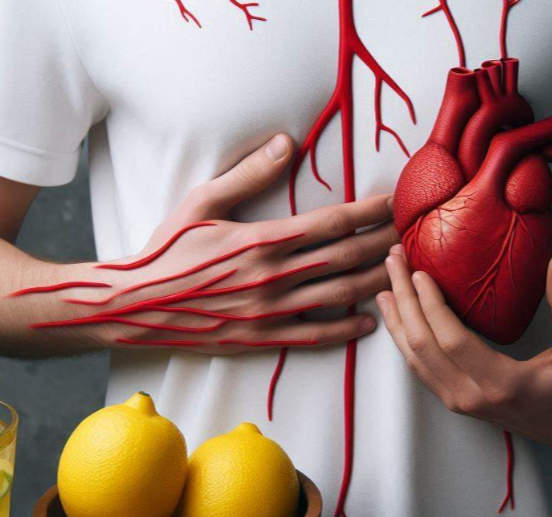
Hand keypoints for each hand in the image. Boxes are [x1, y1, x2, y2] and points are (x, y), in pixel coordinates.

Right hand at [20, 134, 396, 353]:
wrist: (137, 304)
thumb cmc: (168, 249)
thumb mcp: (202, 201)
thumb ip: (248, 173)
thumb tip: (286, 143)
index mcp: (261, 238)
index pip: (330, 222)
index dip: (368, 212)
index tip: (394, 203)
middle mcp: (273, 276)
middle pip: (344, 258)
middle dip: (384, 245)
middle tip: (414, 235)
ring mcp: (270, 311)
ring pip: (337, 296)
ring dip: (376, 283)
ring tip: (404, 273)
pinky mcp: (262, 338)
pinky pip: (313, 335)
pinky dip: (344, 330)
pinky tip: (369, 323)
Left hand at [377, 246, 551, 452]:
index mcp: (504, 384)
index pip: (452, 340)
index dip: (430, 305)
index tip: (418, 272)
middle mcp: (474, 398)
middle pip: (423, 348)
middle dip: (404, 303)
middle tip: (393, 264)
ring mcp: (463, 404)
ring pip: (415, 363)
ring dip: (397, 324)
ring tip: (385, 289)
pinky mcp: (459, 403)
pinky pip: (422, 372)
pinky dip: (406, 343)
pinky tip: (400, 320)